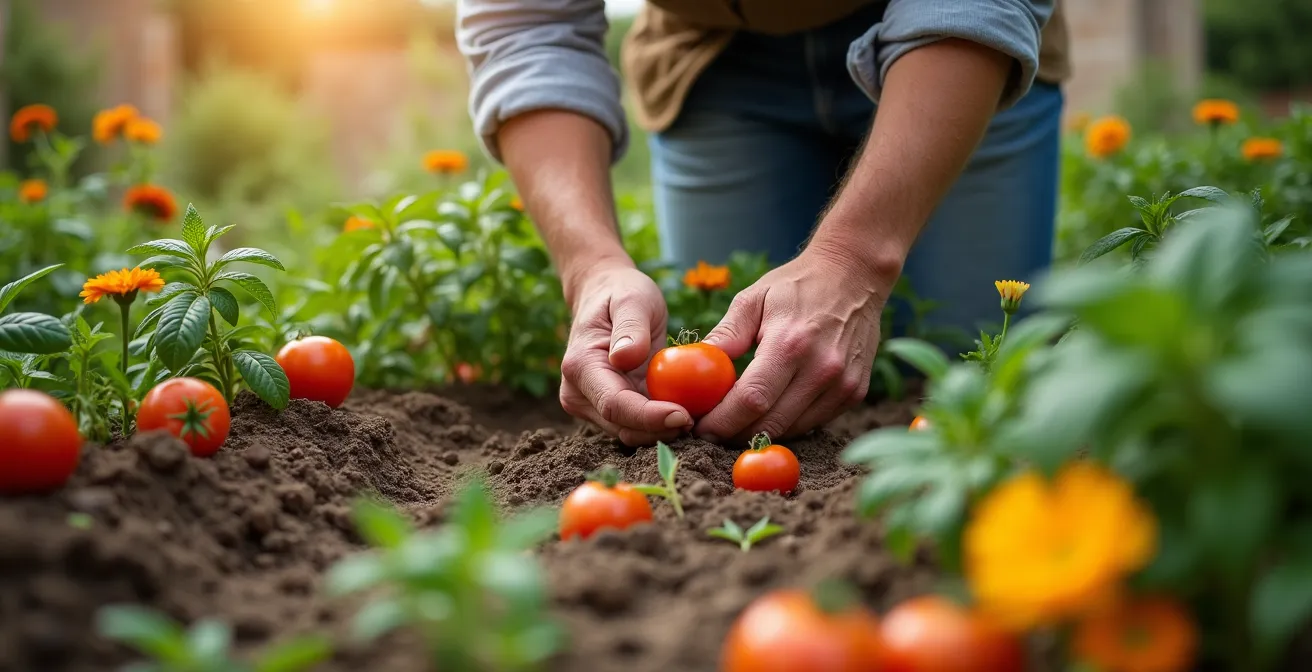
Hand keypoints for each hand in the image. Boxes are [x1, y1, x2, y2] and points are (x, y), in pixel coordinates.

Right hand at [559, 265, 693, 445]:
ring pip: (629, 432)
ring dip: (662, 431)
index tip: (684, 416)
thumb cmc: (621, 293)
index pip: (615, 404)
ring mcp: (590, 404)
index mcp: (581, 366)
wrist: (604, 295)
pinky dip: (659, 424)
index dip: (649, 417)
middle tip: (700, 419)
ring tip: (696, 416)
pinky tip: (685, 411)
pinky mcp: (605, 409)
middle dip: (661, 429)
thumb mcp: (632, 299)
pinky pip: (635, 425)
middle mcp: (577, 392)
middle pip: (622, 426)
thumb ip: (630, 327)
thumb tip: (625, 358)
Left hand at [695, 245, 892, 441]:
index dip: (721, 421)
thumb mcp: (753, 299)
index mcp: (790, 344)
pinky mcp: (855, 393)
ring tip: (737, 422)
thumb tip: (692, 367)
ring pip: (791, 430)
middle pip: (770, 424)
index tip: (699, 427)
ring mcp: (843, 385)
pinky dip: (787, 425)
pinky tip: (770, 412)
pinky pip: (812, 424)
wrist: (854, 276)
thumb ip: (725, 335)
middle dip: (734, 435)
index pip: (751, 400)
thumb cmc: (796, 286)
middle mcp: (821, 369)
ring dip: (760, 433)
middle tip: (712, 432)